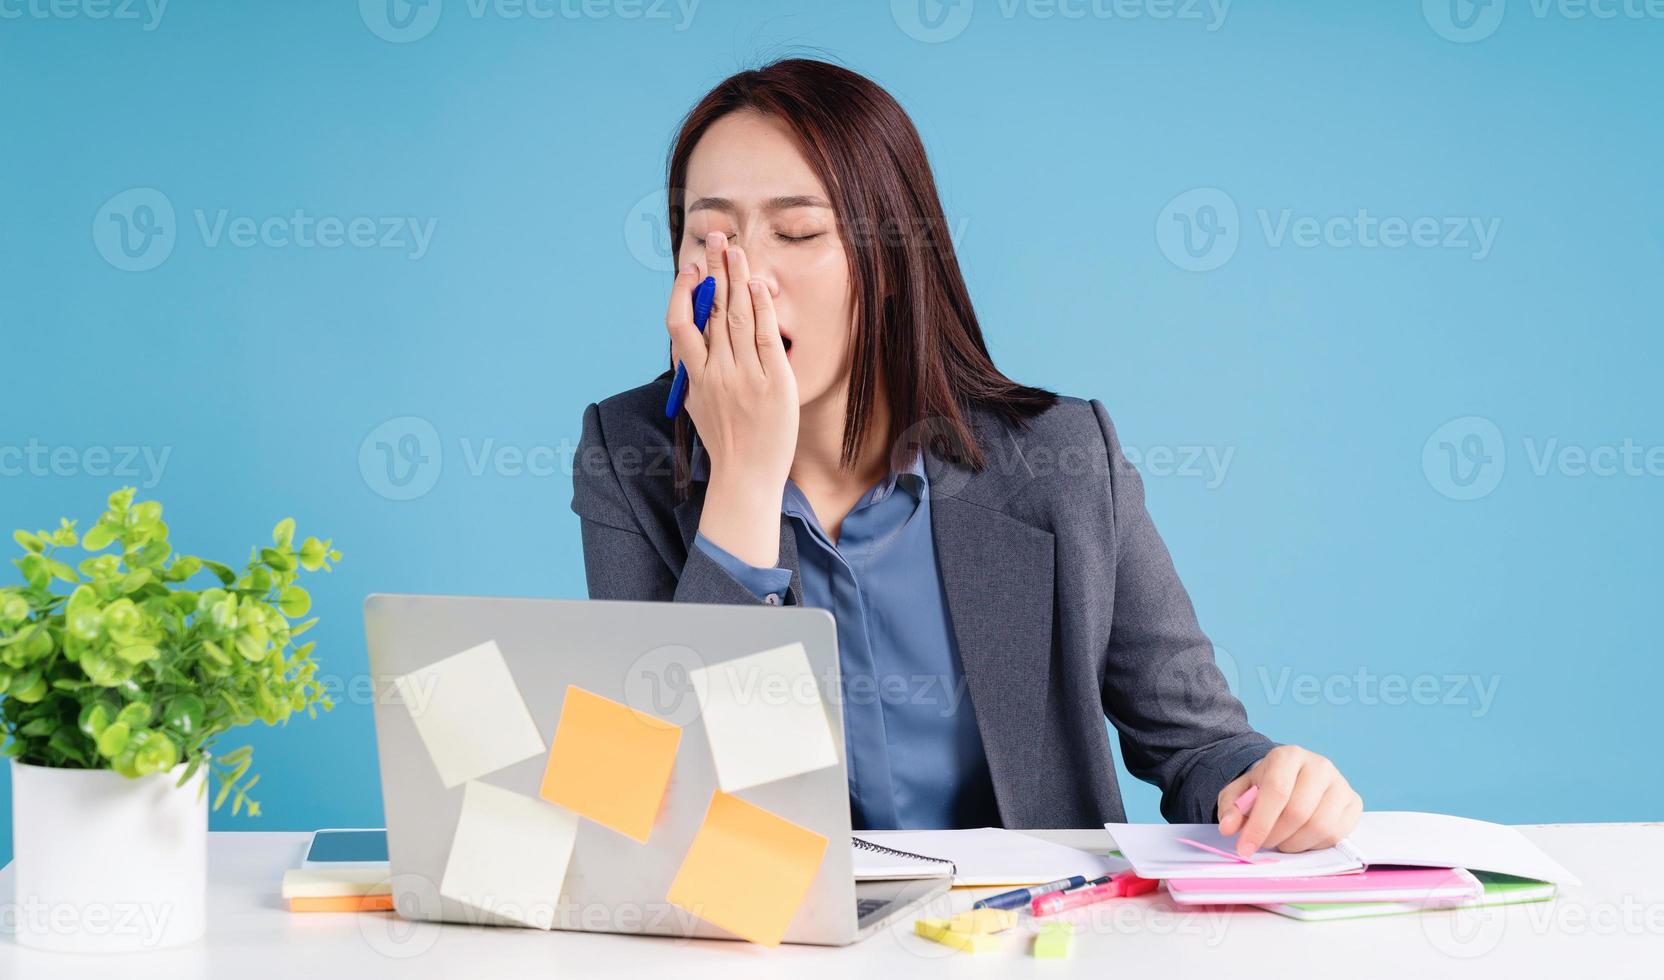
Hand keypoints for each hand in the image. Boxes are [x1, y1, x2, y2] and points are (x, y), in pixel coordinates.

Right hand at [666, 232, 798, 566]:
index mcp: (695, 377)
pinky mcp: (773, 383)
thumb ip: (693, 371)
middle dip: (714, 270)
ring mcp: (745, 377)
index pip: (679, 325)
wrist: (747, 477)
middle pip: (711, 310)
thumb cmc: (726, 441)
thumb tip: (689, 341)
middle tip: (718, 238)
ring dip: (737, 279)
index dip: (682, 293)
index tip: (690, 270)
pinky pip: (765, 337)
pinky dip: (761, 309)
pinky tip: (759, 286)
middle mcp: (716, 373)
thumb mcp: (697, 404)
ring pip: (737, 317)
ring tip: (738, 250)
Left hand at [1217, 745, 1361, 857]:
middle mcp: (1319, 766)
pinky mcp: (1354, 803)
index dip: (1260, 824)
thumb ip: (1233, 807)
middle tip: (1263, 844)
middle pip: (1298, 812)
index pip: (1276, 792)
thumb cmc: (1267, 785)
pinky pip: (1336, 835)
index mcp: (1288, 756)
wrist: (1294, 777)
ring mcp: (1341, 784)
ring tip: (1281, 841)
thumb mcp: (1242, 791)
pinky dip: (1314, 845)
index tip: (1245, 847)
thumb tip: (1229, 827)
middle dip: (1275, 836)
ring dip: (1295, 844)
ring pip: (1319, 827)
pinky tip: (1300, 839)